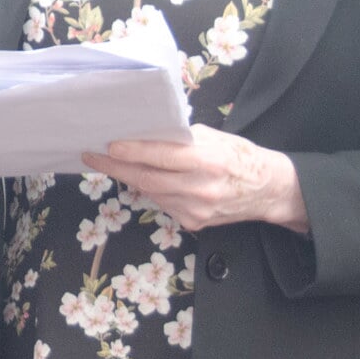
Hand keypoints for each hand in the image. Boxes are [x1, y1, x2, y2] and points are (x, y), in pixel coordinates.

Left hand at [80, 124, 308, 233]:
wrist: (267, 190)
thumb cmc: (239, 156)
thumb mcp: (213, 138)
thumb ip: (181, 138)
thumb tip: (146, 134)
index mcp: (208, 161)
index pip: (162, 157)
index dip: (133, 152)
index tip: (109, 145)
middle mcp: (201, 189)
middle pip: (148, 179)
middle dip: (116, 167)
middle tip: (92, 156)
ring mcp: (196, 210)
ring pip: (151, 193)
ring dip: (130, 178)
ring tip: (112, 163)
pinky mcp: (194, 224)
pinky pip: (162, 204)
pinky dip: (151, 191)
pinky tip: (145, 179)